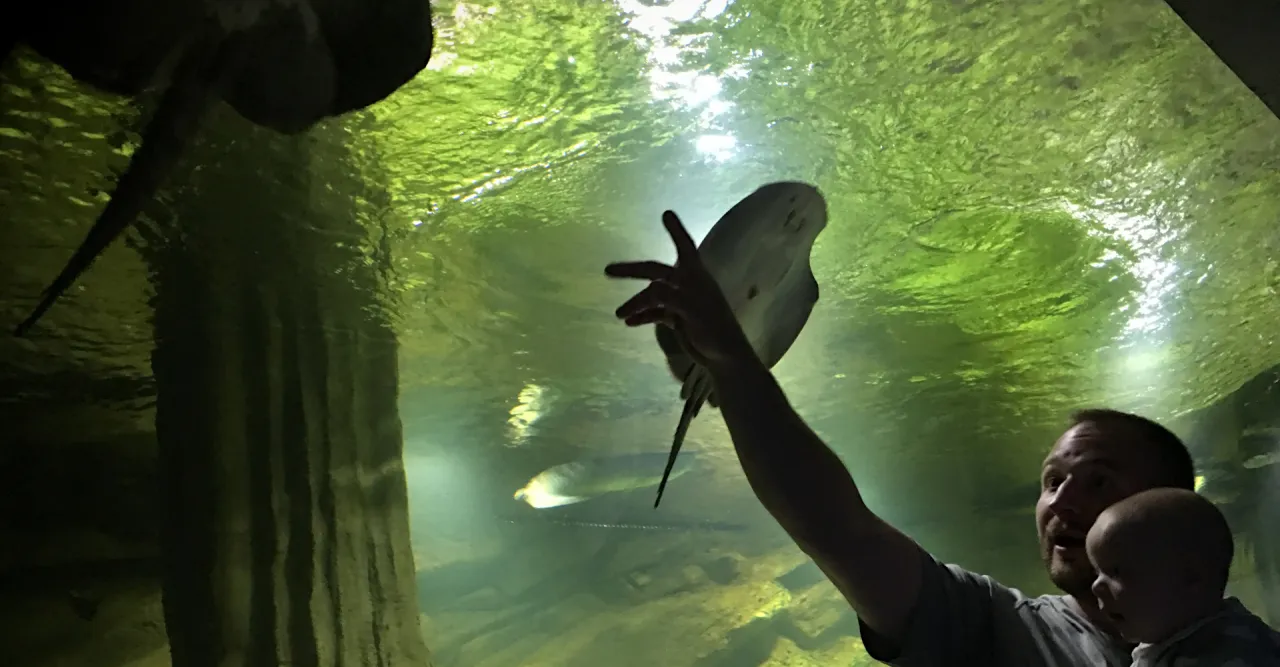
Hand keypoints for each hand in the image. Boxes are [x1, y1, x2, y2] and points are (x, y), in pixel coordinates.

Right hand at [605, 210, 755, 371]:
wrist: (725, 357)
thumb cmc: (715, 329)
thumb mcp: (694, 311)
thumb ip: (672, 297)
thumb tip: (650, 289)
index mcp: (695, 276)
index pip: (684, 247)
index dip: (675, 231)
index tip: (666, 213)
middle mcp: (686, 284)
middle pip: (656, 272)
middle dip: (633, 271)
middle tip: (608, 270)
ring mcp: (681, 301)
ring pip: (652, 296)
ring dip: (636, 303)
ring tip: (619, 314)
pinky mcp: (678, 317)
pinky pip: (655, 312)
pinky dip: (643, 316)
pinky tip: (629, 323)